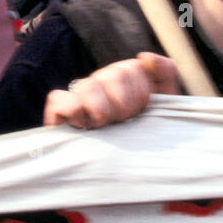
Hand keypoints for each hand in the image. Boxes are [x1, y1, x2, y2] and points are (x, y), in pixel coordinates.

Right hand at [44, 52, 177, 128]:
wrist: (129, 166)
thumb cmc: (145, 134)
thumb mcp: (163, 104)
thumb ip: (164, 73)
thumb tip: (144, 56)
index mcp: (124, 78)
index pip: (132, 69)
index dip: (141, 93)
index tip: (141, 112)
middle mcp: (100, 83)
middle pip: (114, 75)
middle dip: (126, 104)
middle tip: (124, 121)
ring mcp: (79, 96)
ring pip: (87, 85)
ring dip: (100, 108)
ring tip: (103, 125)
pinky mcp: (59, 112)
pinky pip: (58, 99)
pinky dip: (70, 109)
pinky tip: (82, 125)